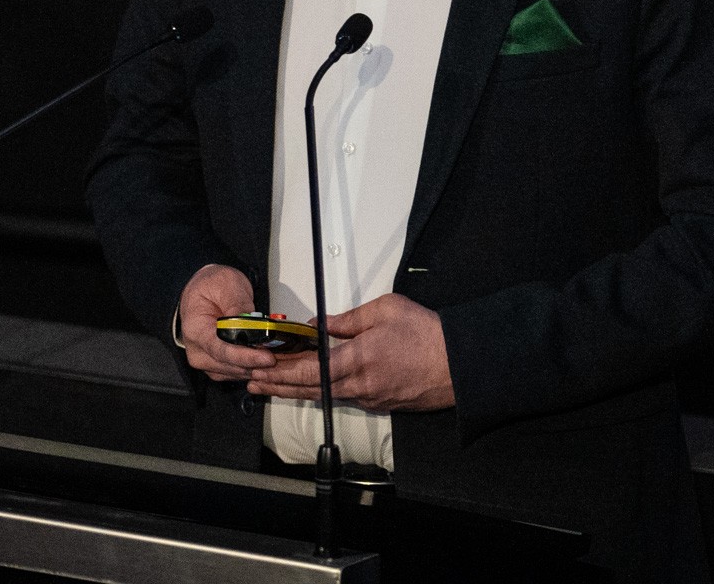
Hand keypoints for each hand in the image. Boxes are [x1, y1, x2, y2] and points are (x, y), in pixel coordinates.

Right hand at [177, 263, 281, 382]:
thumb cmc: (211, 285)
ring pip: (234, 372)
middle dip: (255, 364)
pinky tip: (266, 360)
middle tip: (279, 357)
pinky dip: (251, 368)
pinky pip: (235, 372)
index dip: (245, 357)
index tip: (266, 358)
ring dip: (255, 368)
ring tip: (277, 358)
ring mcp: (205, 359)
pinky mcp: (216, 364)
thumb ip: (238, 304)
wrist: (204, 289)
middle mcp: (197, 350)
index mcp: (195, 330)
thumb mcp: (226, 284)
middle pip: (228, 366)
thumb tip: (251, 323)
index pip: (220, 350)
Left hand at [246, 294, 454, 411]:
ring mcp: (370, 398)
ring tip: (273, 388)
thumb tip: (321, 324)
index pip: (308, 370)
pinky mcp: (381, 403)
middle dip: (279, 386)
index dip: (281, 371)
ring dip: (296, 392)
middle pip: (309, 389)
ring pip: (324, 396)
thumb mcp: (385, 310)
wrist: (458, 363)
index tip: (261, 368)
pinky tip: (310, 388)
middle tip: (255, 383)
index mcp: (356, 360)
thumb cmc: (426, 333)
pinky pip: (343, 398)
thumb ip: (348, 318)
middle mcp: (359, 386)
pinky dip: (321, 393)